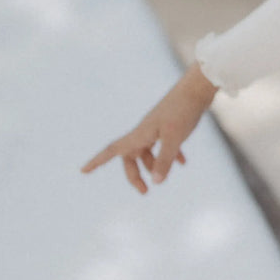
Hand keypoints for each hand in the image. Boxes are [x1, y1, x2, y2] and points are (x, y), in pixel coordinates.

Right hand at [80, 63, 218, 194]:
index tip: (83, 171)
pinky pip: (164, 144)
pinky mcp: (170, 125)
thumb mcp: (174, 138)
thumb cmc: (184, 111)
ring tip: (162, 178)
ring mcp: (156, 128)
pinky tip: (183, 163)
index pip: (113, 150)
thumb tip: (156, 182)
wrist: (197, 88)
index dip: (97, 161)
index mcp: (139, 134)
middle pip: (130, 156)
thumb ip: (164, 160)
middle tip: (144, 192)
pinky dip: (170, 155)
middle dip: (134, 174)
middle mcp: (144, 131)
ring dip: (151, 165)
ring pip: (146, 151)